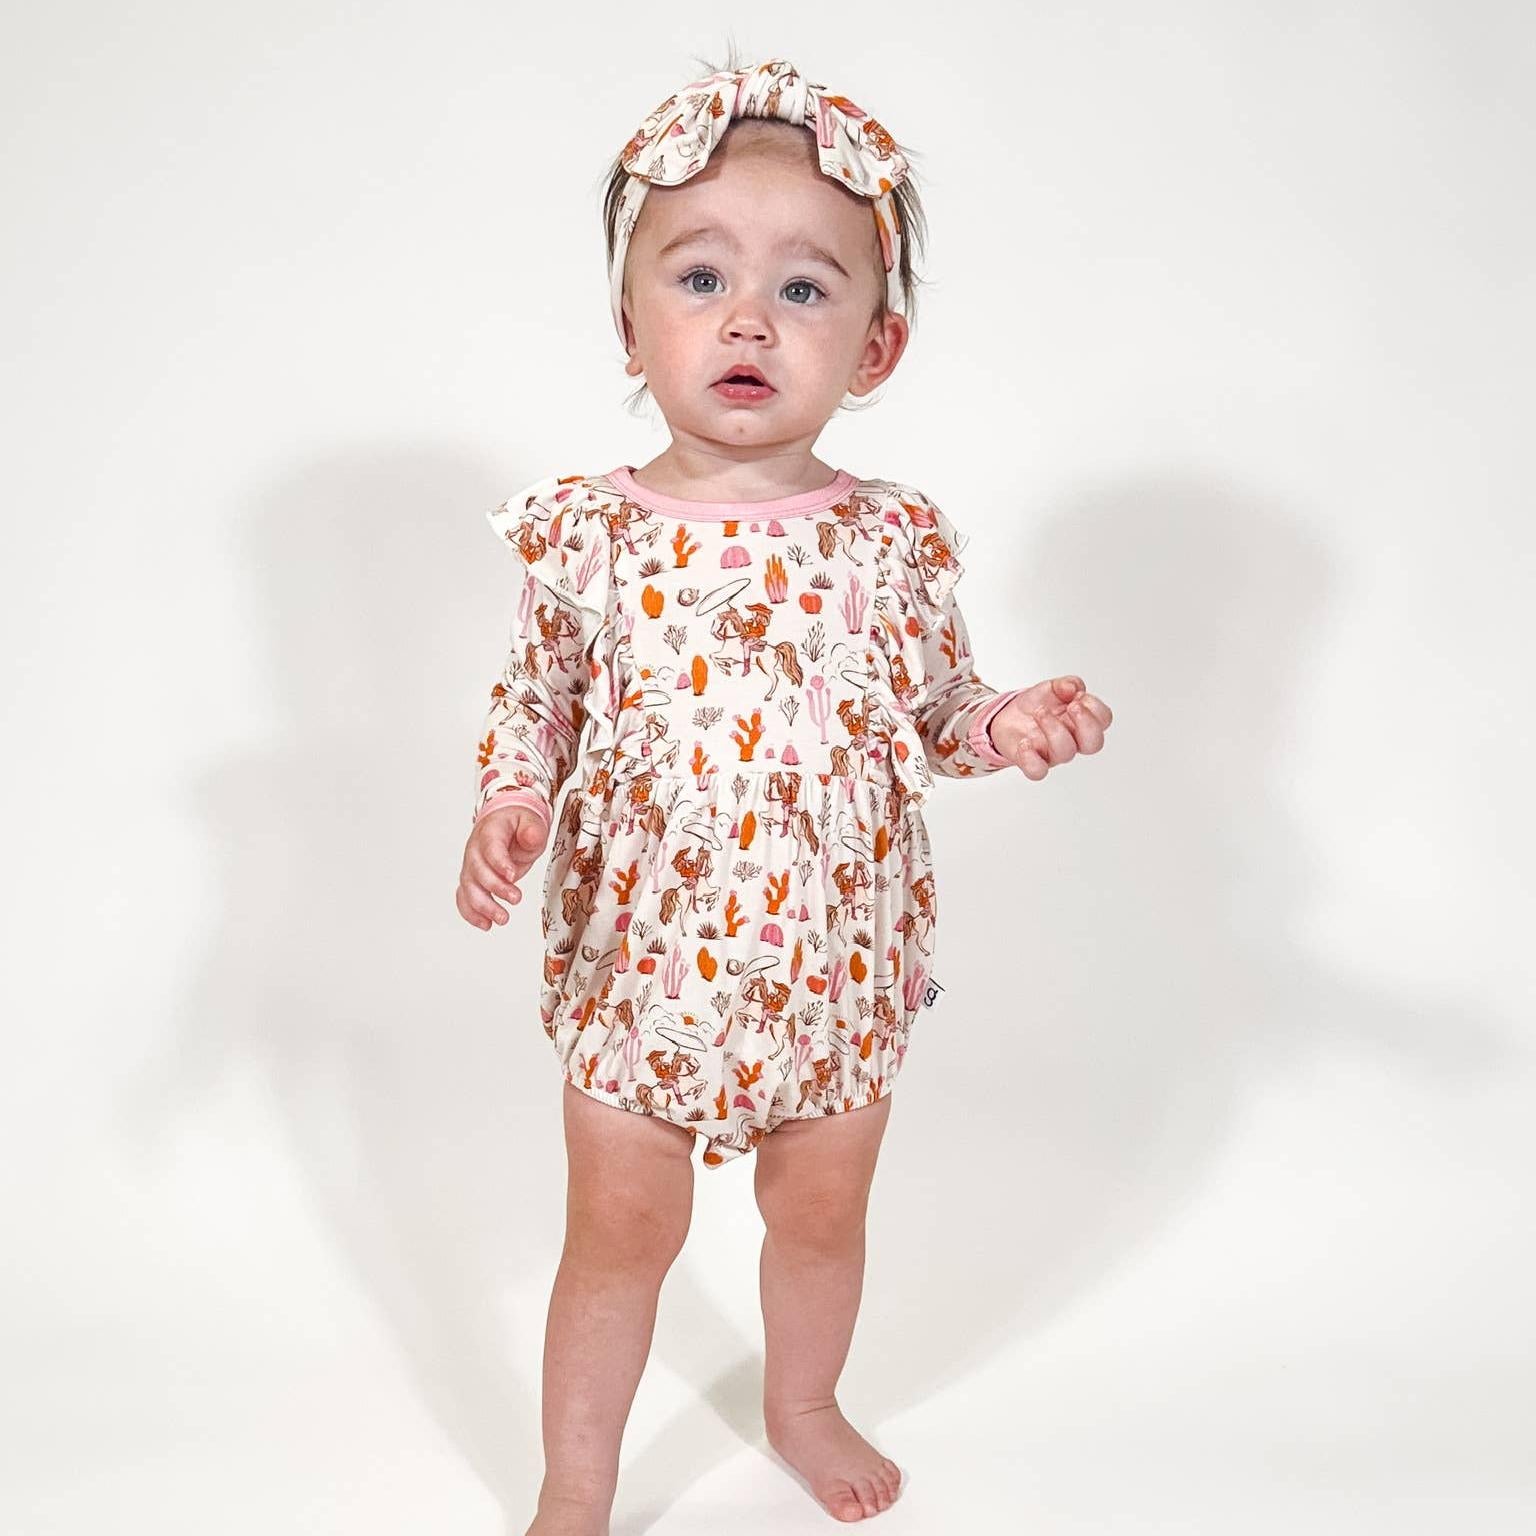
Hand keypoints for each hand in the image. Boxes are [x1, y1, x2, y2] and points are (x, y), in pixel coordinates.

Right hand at [456, 803, 550, 929]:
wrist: (504, 824)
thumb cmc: (517, 825)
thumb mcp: (531, 821)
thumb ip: (533, 830)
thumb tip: (532, 838)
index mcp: (489, 832)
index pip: (490, 847)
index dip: (499, 862)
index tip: (512, 876)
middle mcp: (474, 850)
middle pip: (477, 871)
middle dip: (495, 888)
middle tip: (516, 898)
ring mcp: (470, 866)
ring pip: (469, 888)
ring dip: (483, 906)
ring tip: (503, 919)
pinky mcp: (471, 880)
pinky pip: (464, 898)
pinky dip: (471, 913)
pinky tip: (486, 924)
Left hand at [988, 676, 1111, 781]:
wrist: (1007, 718)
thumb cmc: (1036, 706)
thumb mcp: (1050, 688)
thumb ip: (1064, 685)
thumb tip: (1073, 687)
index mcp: (1081, 720)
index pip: (1103, 720)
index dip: (1095, 708)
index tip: (1078, 696)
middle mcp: (1072, 739)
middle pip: (1094, 744)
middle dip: (1086, 724)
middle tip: (1072, 707)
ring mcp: (1053, 753)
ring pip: (1066, 753)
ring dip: (1054, 729)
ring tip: (1039, 712)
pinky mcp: (1033, 762)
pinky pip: (1038, 771)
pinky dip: (1031, 758)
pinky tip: (1024, 742)